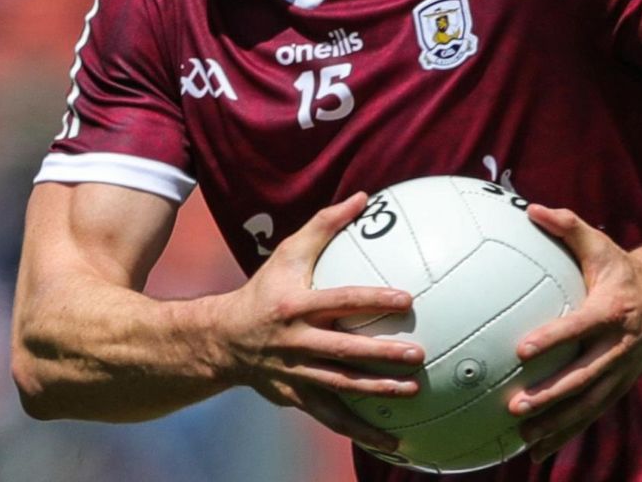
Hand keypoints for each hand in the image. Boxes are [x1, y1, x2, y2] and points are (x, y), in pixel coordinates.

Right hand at [217, 193, 424, 451]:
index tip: (406, 299)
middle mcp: (295, 343)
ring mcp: (295, 374)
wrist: (223, 340)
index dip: (371, 299)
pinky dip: (362, 432)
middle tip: (418, 354)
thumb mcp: (289, 253)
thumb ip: (325, 226)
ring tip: (414, 393)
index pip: (338, 301)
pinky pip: (333, 417)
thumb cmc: (266, 290)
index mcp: (295, 307)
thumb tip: (364, 197)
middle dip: (380, 355)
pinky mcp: (297, 398)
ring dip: (377, 392)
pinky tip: (394, 443)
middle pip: (343, 351)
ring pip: (341, 387)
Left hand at [507, 205, 641, 462]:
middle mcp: (619, 346)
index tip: (522, 349)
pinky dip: (567, 432)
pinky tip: (537, 449)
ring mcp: (622, 370)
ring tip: (524, 437)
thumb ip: (566, 226)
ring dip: (558, 423)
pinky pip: (592, 413)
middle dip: (551, 395)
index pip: (579, 327)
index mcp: (612, 311)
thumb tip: (531, 208)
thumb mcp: (600, 244)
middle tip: (516, 405)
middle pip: (583, 377)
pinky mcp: (620, 385)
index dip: (553, 338)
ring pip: (589, 403)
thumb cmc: (624, 268)